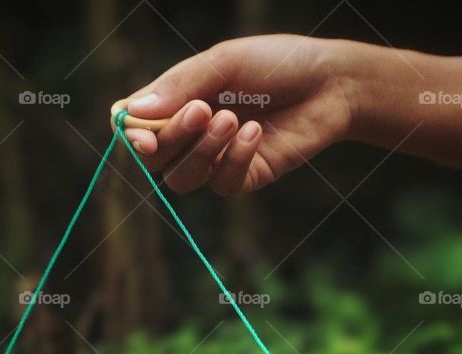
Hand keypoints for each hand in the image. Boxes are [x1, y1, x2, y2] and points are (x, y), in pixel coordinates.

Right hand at [120, 35, 352, 194]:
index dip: (130, 134)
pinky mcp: (245, 176)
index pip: (134, 127)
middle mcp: (191, 133)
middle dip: (170, 138)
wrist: (331, 82)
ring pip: (182, 179)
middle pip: (154, 158)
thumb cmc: (277, 63)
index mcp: (178, 100)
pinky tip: (256, 132)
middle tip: (201, 109)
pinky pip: (222, 183)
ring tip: (233, 119)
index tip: (140, 134)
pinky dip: (235, 158)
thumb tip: (132, 113)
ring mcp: (217, 158)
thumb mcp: (224, 62)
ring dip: (202, 151)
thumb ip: (179, 85)